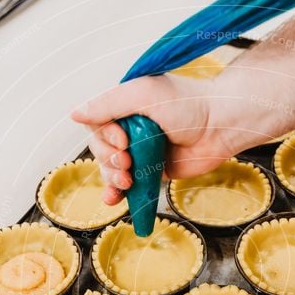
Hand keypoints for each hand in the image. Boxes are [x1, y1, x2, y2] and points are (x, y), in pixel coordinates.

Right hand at [71, 73, 233, 204]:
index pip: (97, 125)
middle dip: (109, 159)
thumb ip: (107, 104)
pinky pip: (129, 186)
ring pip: (112, 170)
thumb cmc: (187, 104)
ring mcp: (142, 152)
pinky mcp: (154, 172)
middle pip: (101, 150)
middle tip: (128, 161)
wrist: (220, 127)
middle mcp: (131, 128)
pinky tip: (113, 199)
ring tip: (128, 179)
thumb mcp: (142, 95)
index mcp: (126, 107)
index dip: (105, 137)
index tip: (124, 140)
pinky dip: (118, 194)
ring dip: (113, 178)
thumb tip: (74, 114)